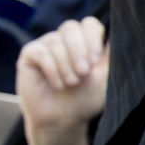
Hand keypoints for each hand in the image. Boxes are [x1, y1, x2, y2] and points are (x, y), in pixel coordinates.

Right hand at [17, 18, 109, 136]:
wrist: (63, 120)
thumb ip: (110, 55)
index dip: (93, 38)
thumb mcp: (104, 77)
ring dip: (65, 65)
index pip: (89, 24)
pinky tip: (57, 84)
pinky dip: (51, 69)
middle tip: (83, 73)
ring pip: (55, 40)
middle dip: (79, 51)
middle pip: (71, 27)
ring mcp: (46, 46)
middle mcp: (64, 40)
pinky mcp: (29, 55)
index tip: (96, 60)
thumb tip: (115, 34)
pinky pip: (40, 52)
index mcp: (84, 42)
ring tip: (70, 83)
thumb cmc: (85, 99)